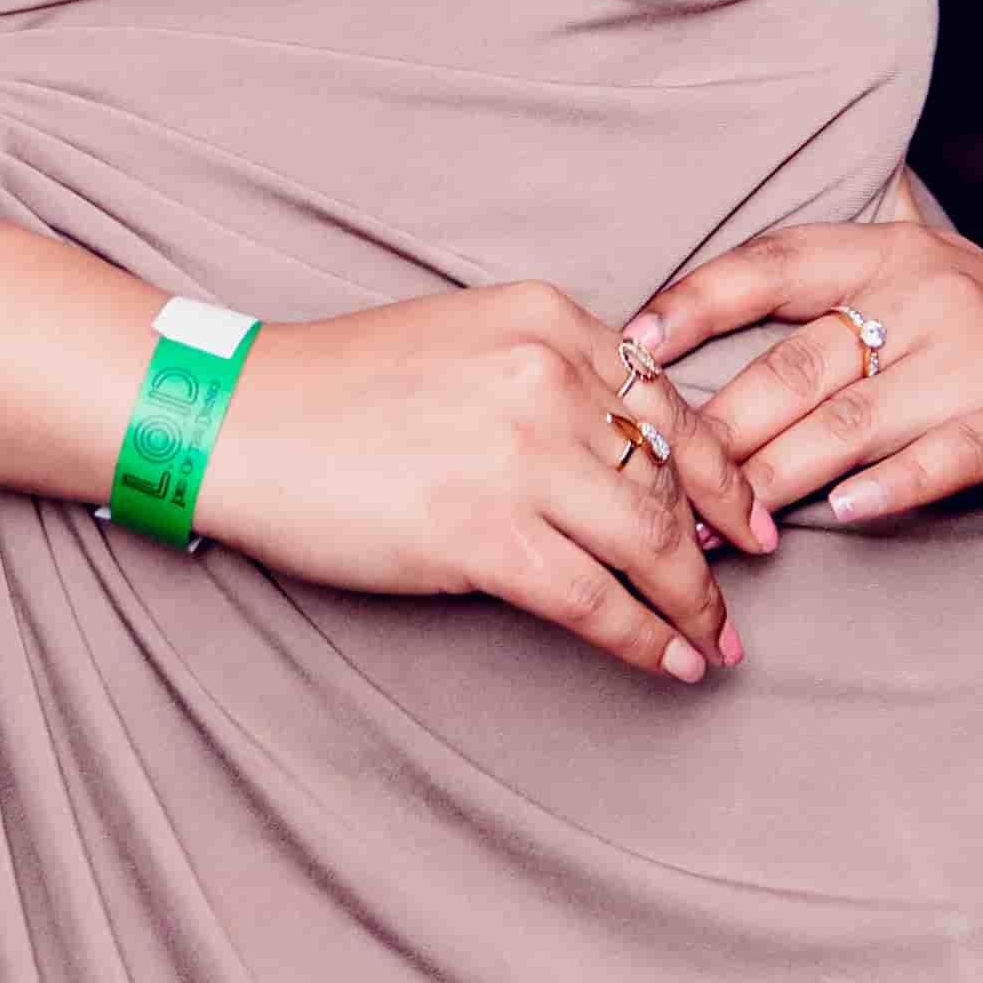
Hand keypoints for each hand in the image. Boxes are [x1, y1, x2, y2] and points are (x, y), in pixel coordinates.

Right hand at [183, 280, 749, 683]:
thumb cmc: (335, 388)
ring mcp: (519, 457)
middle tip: (742, 587)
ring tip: (716, 640)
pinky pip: (597, 600)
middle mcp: (548, 378)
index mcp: (547, 320)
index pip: (668, 402)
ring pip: (651, 543)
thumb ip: (548, 373)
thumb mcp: (463, 338)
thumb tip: (627, 453)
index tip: (746, 512)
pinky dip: (647, 638)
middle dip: (719, 542)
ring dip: (695, 603)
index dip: (721, 468)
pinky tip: (672, 662)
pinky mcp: (484, 533)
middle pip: (670, 475)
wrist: (236, 420)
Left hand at [618, 198, 982, 546]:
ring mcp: (978, 360)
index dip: (699, 299)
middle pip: (798, 362)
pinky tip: (837, 515)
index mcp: (893, 254)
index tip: (631, 343)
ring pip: (850, 420)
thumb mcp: (921, 283)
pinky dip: (884, 487)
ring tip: (716, 522)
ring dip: (773, 476)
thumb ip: (840, 259)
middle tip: (656, 481)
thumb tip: (736, 203)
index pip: (776, 263)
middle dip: (719, 428)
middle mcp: (933, 295)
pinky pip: (936, 457)